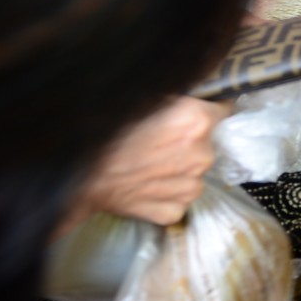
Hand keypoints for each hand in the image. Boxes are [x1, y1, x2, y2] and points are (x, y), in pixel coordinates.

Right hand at [67, 98, 226, 228]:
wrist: (78, 174)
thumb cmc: (105, 130)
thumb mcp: (143, 96)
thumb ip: (176, 96)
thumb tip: (193, 89)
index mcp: (198, 120)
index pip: (223, 109)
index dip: (208, 110)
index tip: (193, 113)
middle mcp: (203, 154)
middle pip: (207, 143)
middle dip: (189, 141)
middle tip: (160, 140)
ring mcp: (191, 186)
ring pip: (193, 172)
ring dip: (178, 168)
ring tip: (148, 163)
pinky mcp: (175, 210)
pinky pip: (178, 197)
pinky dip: (165, 192)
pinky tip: (144, 184)